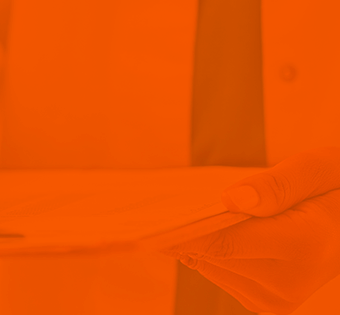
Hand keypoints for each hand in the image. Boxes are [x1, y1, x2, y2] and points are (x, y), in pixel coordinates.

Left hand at [166, 147, 339, 313]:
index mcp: (303, 247)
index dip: (183, 230)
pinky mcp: (269, 304)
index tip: (149, 217)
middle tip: (176, 202)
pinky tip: (224, 230)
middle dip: (192, 228)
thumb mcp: (316, 169)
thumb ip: (276, 184)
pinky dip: (215, 252)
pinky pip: (222, 274)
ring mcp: (279, 300)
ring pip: (211, 267)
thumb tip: (231, 200)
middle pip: (211, 256)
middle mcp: (290, 284)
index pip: (221, 243)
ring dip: (204, 240)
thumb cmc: (336, 185)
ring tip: (217, 213)